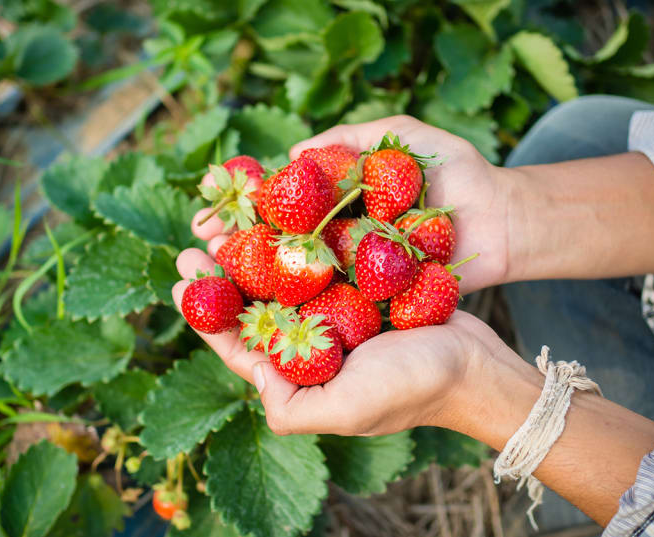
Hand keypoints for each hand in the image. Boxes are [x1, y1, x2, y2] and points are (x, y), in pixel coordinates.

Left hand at [172, 247, 495, 435]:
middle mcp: (310, 344)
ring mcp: (335, 314)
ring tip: (227, 222)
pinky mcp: (359, 289)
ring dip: (253, 251)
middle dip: (222, 274)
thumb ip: (290, 406)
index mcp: (298, 375)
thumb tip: (250, 372)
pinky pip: (319, 261)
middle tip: (195, 240)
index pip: (239, 344)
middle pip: (254, 305)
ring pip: (282, 278)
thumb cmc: (412, 389)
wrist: (474, 365)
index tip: (179, 282)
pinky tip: (281, 216)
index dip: (206, 314)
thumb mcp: (346, 409)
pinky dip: (298, 242)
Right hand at [193, 114, 511, 293]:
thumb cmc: (461, 176)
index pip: (273, 210)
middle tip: (192, 255)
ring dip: (244, 288)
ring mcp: (353, 279)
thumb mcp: (406, 139)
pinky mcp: (374, 307)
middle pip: (271, 252)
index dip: (236, 210)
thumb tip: (294, 153)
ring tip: (206, 283)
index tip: (204, 207)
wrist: (507, 221)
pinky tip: (256, 318)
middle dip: (227, 253)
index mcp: (337, 209)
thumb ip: (352, 138)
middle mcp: (337, 246)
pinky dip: (293, 318)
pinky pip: (329, 314)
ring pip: (289, 288)